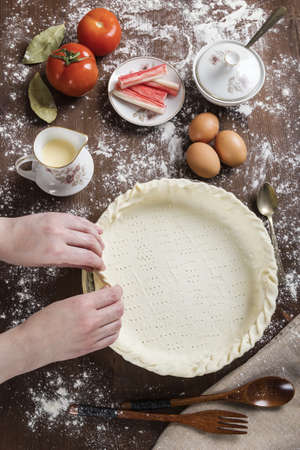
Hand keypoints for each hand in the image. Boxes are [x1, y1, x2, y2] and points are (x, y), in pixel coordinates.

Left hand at [0, 212, 104, 269]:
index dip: (98, 262)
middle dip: (99, 250)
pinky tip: (94, 229)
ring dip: (97, 237)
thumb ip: (69, 263)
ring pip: (88, 228)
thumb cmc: (20, 253)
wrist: (5, 235)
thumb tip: (86, 265)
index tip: (101, 266)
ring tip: (100, 243)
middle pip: (90, 242)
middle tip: (101, 256)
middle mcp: (59, 235)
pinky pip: (78, 219)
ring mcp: (58, 222)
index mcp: (55, 252)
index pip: (86, 257)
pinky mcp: (56, 214)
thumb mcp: (45, 263)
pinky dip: (89, 225)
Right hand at [0, 286, 122, 382]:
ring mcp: (92, 335)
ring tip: (111, 313)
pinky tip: (109, 326)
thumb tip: (103, 295)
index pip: (111, 295)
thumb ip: (87, 299)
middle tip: (116, 300)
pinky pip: (111, 338)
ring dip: (117, 316)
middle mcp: (90, 320)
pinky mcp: (91, 347)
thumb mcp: (66, 302)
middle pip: (118, 309)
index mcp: (82, 304)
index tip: (117, 289)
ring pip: (117, 324)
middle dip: (119, 302)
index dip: (117, 290)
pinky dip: (114, 330)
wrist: (34, 344)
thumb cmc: (45, 322)